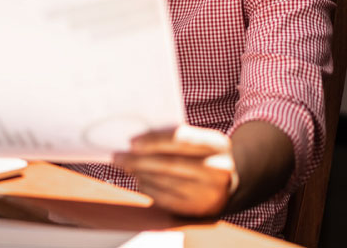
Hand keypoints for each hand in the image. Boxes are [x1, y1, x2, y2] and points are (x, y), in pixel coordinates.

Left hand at [113, 125, 237, 216]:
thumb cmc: (202, 155)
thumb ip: (176, 136)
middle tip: (118, 156)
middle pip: (171, 163)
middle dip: (140, 160)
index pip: (181, 139)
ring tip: (125, 165)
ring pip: (166, 182)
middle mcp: (218, 169)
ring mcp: (210, 192)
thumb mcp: (199, 140)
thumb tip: (137, 139)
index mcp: (217, 144)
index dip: (154, 141)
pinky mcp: (199, 209)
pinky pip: (166, 199)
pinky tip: (139, 179)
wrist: (227, 184)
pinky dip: (149, 188)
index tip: (132, 142)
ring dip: (141, 173)